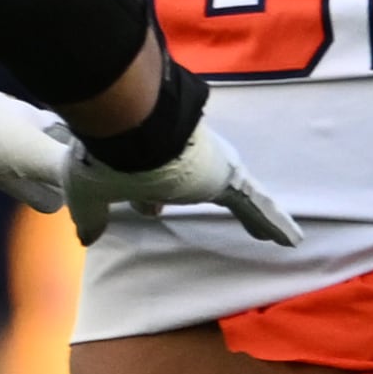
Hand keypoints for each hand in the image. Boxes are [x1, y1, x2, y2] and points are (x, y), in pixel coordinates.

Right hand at [67, 116, 301, 247]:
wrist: (132, 132)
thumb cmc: (106, 161)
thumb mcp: (90, 193)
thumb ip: (89, 217)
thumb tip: (84, 240)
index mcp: (146, 167)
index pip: (152, 185)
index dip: (151, 199)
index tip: (153, 211)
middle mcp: (181, 165)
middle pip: (194, 187)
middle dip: (198, 199)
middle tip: (218, 218)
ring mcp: (210, 171)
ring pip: (234, 196)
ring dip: (249, 214)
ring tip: (265, 230)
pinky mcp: (229, 179)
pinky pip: (256, 205)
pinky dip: (271, 223)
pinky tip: (289, 240)